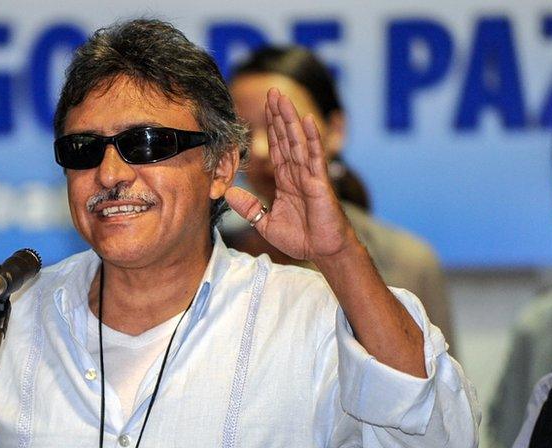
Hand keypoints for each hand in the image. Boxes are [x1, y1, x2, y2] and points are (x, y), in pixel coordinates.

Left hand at [225, 88, 355, 263]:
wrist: (322, 252)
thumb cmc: (300, 238)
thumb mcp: (265, 223)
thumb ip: (249, 208)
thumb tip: (229, 193)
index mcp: (286, 179)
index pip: (276, 148)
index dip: (270, 127)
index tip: (264, 107)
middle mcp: (298, 172)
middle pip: (286, 138)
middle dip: (278, 115)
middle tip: (272, 91)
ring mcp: (310, 175)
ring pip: (298, 142)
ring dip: (290, 119)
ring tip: (283, 98)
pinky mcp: (320, 183)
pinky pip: (315, 157)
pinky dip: (311, 139)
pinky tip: (306, 121)